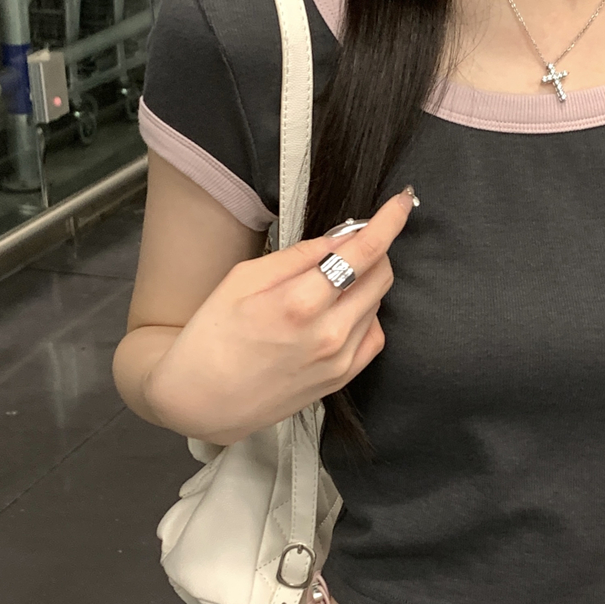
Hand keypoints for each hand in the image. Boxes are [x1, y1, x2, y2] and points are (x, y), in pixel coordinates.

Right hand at [143, 186, 416, 442]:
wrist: (200, 401)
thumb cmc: (212, 335)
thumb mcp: (243, 279)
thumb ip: (299, 255)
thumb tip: (342, 237)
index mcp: (300, 302)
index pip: (364, 251)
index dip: (390, 221)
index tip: (403, 202)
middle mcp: (329, 333)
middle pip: (381, 274)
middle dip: (372, 250)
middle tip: (347, 245)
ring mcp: (339, 360)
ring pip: (378, 303)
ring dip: (364, 283)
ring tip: (326, 286)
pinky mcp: (341, 379)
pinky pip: (375, 335)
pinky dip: (366, 315)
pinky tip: (338, 313)